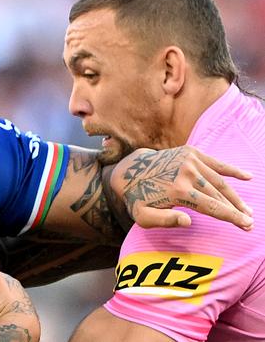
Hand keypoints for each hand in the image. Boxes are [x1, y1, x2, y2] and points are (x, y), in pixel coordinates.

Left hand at [112, 146, 252, 229]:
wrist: (129, 171)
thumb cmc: (137, 198)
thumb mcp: (143, 216)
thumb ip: (164, 220)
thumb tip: (188, 222)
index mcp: (178, 191)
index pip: (212, 206)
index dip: (231, 217)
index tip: (246, 225)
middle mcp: (187, 173)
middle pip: (219, 195)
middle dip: (236, 209)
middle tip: (249, 222)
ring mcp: (190, 160)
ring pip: (220, 181)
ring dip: (235, 196)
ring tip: (247, 209)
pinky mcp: (190, 152)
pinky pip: (216, 163)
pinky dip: (232, 169)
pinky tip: (248, 176)